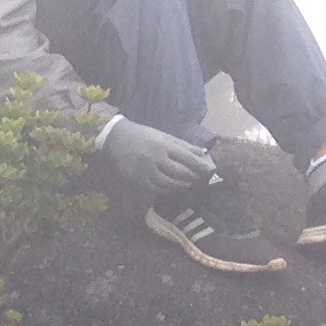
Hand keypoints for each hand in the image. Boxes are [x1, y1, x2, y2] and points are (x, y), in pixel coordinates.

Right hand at [99, 116, 216, 196]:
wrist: (116, 138)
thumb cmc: (143, 135)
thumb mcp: (164, 136)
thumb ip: (183, 145)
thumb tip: (203, 153)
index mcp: (163, 145)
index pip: (186, 157)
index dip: (199, 165)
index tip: (209, 171)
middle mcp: (155, 158)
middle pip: (179, 172)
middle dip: (191, 177)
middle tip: (198, 179)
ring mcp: (145, 170)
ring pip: (168, 183)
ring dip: (180, 185)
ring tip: (186, 184)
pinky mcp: (137, 178)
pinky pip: (155, 188)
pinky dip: (166, 190)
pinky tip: (171, 188)